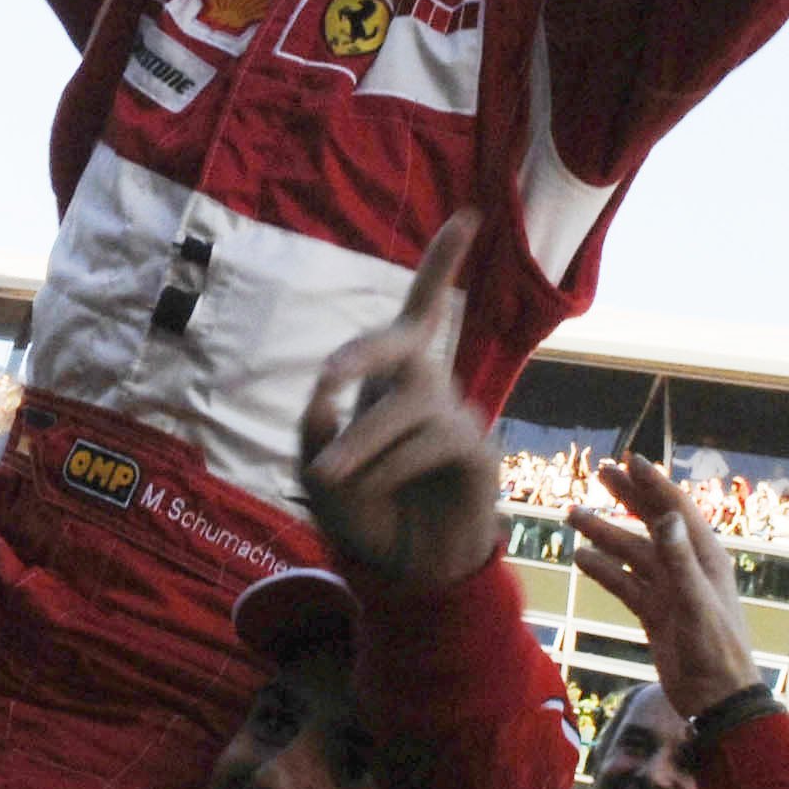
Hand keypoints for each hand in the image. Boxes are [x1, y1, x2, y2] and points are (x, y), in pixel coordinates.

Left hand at [296, 214, 499, 589]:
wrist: (404, 570)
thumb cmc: (363, 509)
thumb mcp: (317, 472)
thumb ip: (313, 430)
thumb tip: (325, 393)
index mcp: (396, 380)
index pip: (423, 311)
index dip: (443, 265)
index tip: (469, 218)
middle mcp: (431, 388)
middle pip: (410, 342)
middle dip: (368, 352)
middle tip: (332, 378)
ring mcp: (458, 417)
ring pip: (404, 409)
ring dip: (360, 446)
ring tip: (332, 478)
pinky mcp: (475, 452)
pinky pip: (427, 444)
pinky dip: (389, 468)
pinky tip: (375, 488)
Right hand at [565, 454, 763, 719]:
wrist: (716, 699)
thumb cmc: (715, 651)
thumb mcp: (696, 603)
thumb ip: (680, 561)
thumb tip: (666, 516)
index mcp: (705, 557)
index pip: (676, 509)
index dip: (654, 483)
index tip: (630, 459)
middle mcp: (686, 566)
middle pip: (653, 521)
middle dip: (628, 496)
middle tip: (601, 470)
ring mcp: (669, 589)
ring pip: (632, 553)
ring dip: (604, 533)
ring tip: (573, 514)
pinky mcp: (654, 613)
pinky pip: (624, 583)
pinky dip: (603, 570)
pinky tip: (579, 558)